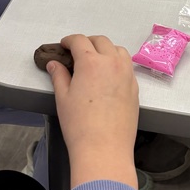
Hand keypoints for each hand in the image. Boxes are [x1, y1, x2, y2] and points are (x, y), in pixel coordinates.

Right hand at [47, 34, 138, 189]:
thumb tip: (55, 64)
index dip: (69, 40)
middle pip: (101, 41)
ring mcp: (127, 75)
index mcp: (91, 62)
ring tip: (96, 61)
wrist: (104, 148)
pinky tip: (109, 76)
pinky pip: (127, 67)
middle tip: (77, 52)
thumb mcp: (63, 98)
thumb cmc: (80, 125)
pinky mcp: (135, 88)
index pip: (80, 41)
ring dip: (106, 50)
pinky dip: (117, 64)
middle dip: (88, 42)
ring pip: (118, 50)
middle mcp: (112, 63)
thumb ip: (59, 75)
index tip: (64, 45)